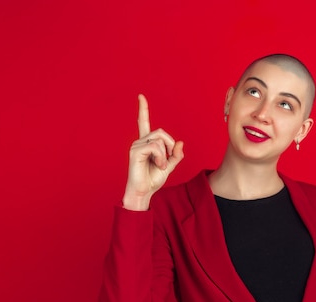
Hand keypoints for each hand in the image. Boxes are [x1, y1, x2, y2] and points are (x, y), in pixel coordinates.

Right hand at [122, 94, 183, 209]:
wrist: (144, 192)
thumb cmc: (153, 179)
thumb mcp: (169, 166)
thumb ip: (175, 155)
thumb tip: (180, 142)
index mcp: (147, 143)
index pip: (143, 122)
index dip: (143, 109)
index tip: (141, 96)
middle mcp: (139, 142)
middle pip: (161, 132)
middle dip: (170, 145)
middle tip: (169, 159)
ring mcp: (136, 146)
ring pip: (159, 140)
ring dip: (165, 154)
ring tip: (161, 166)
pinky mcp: (135, 152)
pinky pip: (155, 147)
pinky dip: (161, 157)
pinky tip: (158, 165)